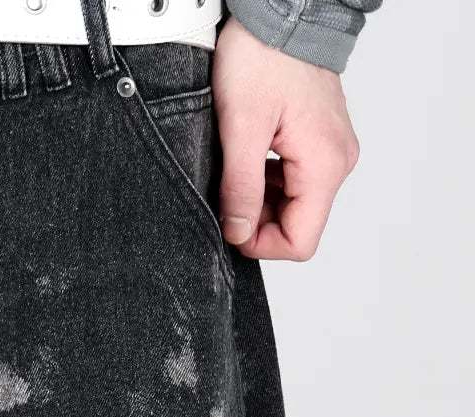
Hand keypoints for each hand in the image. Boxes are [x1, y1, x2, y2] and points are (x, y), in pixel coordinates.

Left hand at [213, 18, 359, 261]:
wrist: (282, 11)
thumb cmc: (263, 57)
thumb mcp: (241, 128)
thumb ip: (241, 189)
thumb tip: (238, 234)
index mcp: (324, 165)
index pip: (300, 242)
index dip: (260, 244)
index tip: (230, 224)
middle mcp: (337, 162)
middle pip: (297, 225)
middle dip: (258, 221)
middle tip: (227, 192)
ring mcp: (332, 150)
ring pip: (294, 204)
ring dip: (260, 199)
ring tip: (236, 167)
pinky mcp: (321, 139)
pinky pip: (295, 179)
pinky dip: (268, 180)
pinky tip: (249, 156)